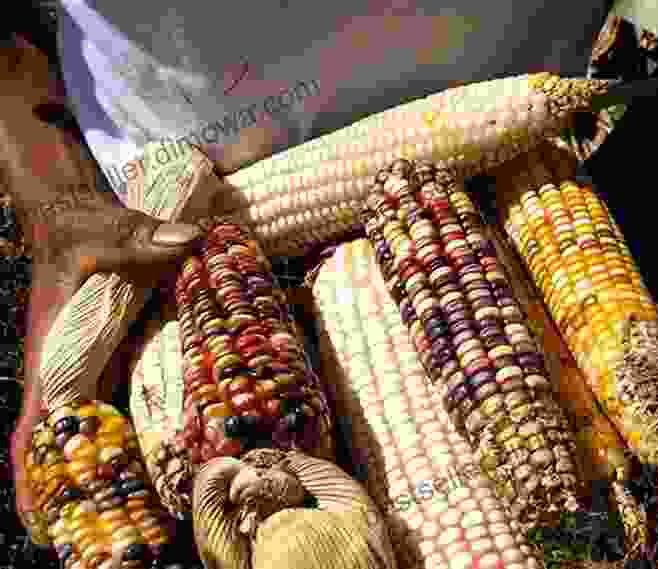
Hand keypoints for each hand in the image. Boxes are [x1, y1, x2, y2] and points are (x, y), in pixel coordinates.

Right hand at [1, 35, 203, 530]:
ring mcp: (90, 366)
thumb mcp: (103, 229)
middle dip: (81, 488)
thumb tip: (186, 237)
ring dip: (110, 467)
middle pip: (68, 442)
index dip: (36, 475)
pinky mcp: (110, 357)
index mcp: (53, 354)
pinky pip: (117, 402)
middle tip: (113, 537)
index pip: (39, 424)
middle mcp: (68, 369)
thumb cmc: (78, 228)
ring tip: (145, 512)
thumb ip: (138, 236)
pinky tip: (159, 453)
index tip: (42, 523)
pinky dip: (128, 431)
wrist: (72, 216)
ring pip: (94, 427)